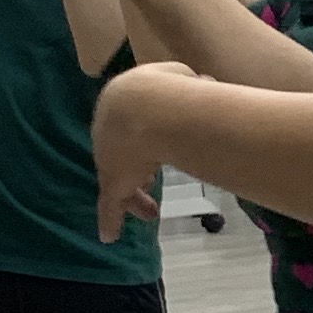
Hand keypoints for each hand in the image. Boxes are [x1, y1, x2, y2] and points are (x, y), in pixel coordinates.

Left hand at [89, 62, 194, 240]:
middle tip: (152, 179)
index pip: (131, 123)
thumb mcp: (180, 77)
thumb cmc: (169, 91)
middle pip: (123, 152)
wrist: (148, 108)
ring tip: (151, 212)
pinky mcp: (111, 182)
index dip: (146, 136)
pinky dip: (111, 219)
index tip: (159, 147)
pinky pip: (110, 204)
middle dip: (139, 167)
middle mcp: (110, 130)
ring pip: (120, 180)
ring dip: (136, 197)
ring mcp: (109, 157)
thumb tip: (203, 82)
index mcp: (123, 101)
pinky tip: (110, 236)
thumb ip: (189, 83)